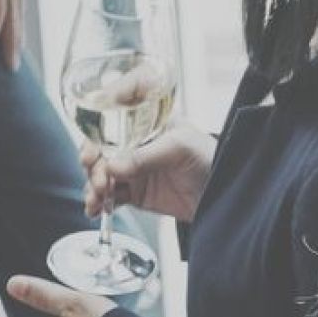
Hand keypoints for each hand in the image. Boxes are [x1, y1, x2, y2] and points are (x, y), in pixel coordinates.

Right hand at [82, 130, 213, 222]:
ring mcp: (133, 167)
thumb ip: (145, 157)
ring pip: (100, 171)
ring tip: (97, 198)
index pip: (114, 107)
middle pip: (99, 144)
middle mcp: (135, 141)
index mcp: (147, 120)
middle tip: (100, 178)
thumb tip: (112, 167)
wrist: (224, 197)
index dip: (98, 118)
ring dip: (93, 184)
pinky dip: (98, 202)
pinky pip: (109, 194)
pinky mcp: (134, 191)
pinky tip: (95, 208)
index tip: (93, 136)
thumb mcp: (180, 149)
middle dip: (93, 161)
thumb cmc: (212, 160)